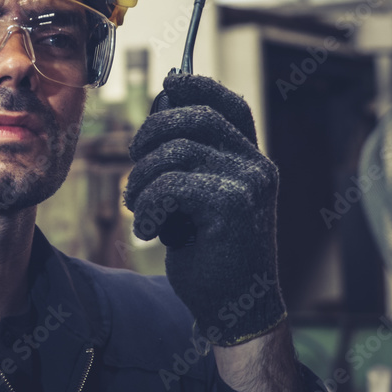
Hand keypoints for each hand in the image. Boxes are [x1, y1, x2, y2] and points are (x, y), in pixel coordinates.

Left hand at [123, 74, 285, 345]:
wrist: (234, 307)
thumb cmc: (209, 252)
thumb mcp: (197, 199)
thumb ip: (189, 159)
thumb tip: (165, 100)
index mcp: (251, 160)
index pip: (230, 104)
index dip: (198, 86)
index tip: (169, 84)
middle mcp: (257, 166)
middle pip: (195, 118)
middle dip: (151, 134)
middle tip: (134, 162)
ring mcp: (248, 183)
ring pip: (175, 151)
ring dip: (141, 179)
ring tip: (136, 207)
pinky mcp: (232, 205)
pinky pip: (170, 186)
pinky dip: (146, 208)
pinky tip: (147, 232)